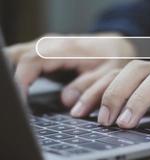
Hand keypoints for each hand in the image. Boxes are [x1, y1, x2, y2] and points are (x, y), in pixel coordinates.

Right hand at [5, 32, 134, 108]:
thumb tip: (67, 101)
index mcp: (67, 49)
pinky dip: (18, 74)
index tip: (20, 101)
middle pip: (18, 56)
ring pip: (17, 57)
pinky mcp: (45, 56)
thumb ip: (89, 86)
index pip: (33, 61)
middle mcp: (52, 45)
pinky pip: (24, 61)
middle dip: (11, 77)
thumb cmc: (114, 58)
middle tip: (14, 102)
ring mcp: (46, 49)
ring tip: (15, 98)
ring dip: (13, 75)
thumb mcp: (110, 73)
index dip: (22, 80)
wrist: (116, 46)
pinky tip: (20, 90)